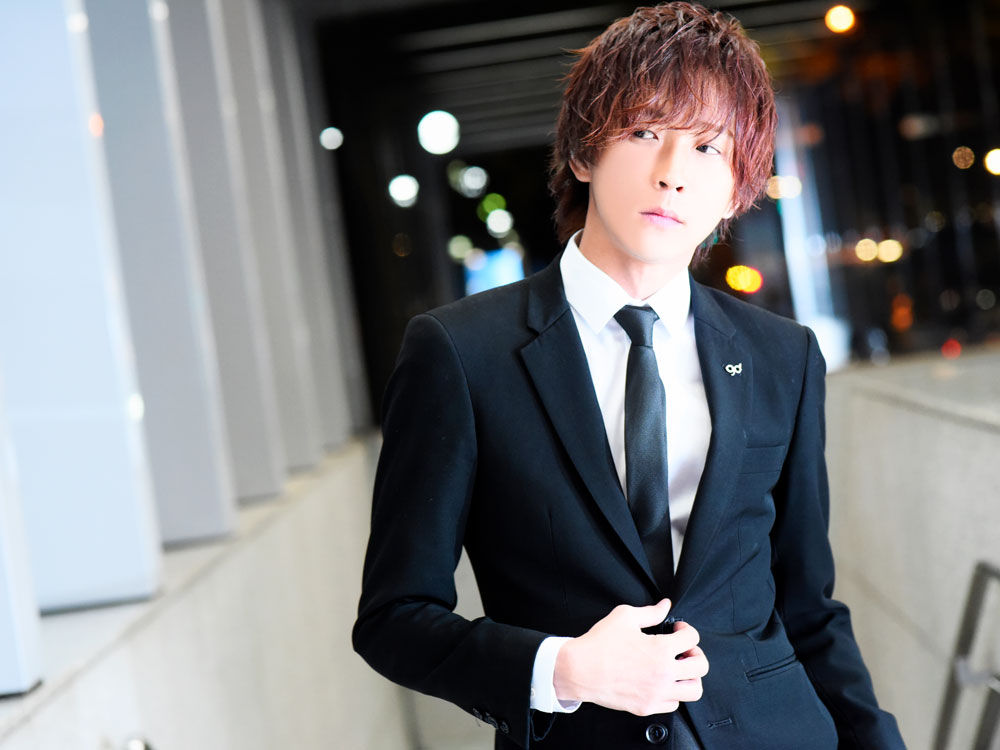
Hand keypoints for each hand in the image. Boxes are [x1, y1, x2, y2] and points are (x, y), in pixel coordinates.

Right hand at [553, 599, 708, 715]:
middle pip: (701, 666)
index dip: (687, 629)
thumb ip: (650, 612)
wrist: (579, 669)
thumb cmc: (599, 645)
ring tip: (680, 669)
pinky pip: (674, 704)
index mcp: (661, 650)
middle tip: (685, 650)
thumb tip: (665, 606)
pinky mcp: (647, 706)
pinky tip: (662, 682)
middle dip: (695, 653)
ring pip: (693, 691)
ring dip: (690, 677)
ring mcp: (656, 693)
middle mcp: (663, 673)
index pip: (692, 638)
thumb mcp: (624, 617)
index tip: (678, 628)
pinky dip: (673, 693)